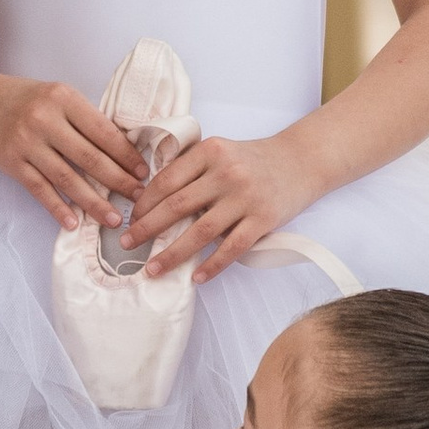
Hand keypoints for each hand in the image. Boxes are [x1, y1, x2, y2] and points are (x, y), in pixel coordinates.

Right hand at [0, 73, 143, 230]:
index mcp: (64, 98)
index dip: (126, 155)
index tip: (143, 172)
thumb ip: (86, 120)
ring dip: (93, 202)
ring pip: (66, 178)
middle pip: (89, 157)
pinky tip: (74, 223)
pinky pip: (40, 190)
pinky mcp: (11, 162)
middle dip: (118, 181)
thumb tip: (125, 151)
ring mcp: (26, 142)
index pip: (103, 131)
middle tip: (138, 198)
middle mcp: (44, 119)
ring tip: (113, 218)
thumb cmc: (29, 101)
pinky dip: (58, 208)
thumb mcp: (59, 98)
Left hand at [125, 131, 316, 280]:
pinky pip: (231, 248)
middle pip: (176, 206)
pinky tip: (196, 278)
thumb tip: (152, 199)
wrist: (301, 161)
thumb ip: (191, 168)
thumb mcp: (220, 151)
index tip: (130, 219)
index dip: (144, 203)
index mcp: (210, 152)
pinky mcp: (263, 219)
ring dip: (171, 253)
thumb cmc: (253, 159)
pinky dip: (212, 265)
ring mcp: (245, 197)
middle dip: (146, 228)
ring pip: (200, 232)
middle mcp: (226, 173)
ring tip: (152, 268)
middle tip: (127, 244)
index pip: (167, 180)